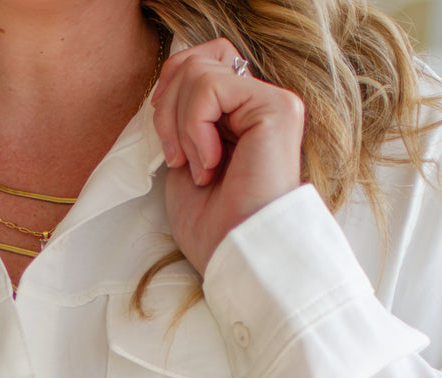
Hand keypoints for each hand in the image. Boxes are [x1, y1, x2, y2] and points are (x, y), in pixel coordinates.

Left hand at [152, 39, 304, 275]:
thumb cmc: (212, 226)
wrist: (235, 255)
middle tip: (173, 156)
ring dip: (180, 124)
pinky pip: (212, 88)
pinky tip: (208, 163)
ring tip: (194, 166)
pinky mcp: (277, 107)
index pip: (202, 65)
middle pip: (199, 59)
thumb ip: (182, 120)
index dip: (170, 89)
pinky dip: (194, 127)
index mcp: (241, 116)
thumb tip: (165, 87)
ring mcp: (273, 103)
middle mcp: (261, 104)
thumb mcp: (185, 162)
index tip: (164, 140)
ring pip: (200, 71)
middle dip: (168, 105)